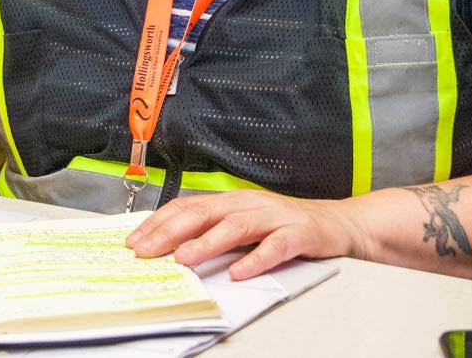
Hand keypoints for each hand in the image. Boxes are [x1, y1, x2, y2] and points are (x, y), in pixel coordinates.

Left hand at [125, 190, 363, 279]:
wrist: (337, 223)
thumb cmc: (285, 225)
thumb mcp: (244, 223)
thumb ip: (214, 230)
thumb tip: (170, 246)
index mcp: (231, 200)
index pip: (187, 206)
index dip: (159, 221)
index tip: (134, 239)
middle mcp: (248, 203)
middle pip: (204, 213)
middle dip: (170, 232)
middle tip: (146, 251)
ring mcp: (273, 217)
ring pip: (235, 226)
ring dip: (206, 243)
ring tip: (184, 258)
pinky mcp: (297, 234)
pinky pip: (274, 247)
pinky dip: (256, 260)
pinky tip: (239, 272)